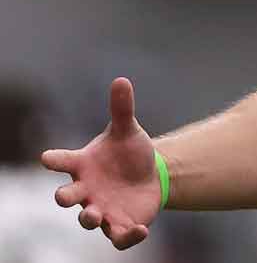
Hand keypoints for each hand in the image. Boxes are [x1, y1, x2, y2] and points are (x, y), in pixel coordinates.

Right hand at [41, 77, 160, 249]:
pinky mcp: (120, 223)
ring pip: (88, 219)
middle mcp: (87, 189)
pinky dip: (126, 236)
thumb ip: (122, 109)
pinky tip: (140, 230)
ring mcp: (101, 208)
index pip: (62, 161)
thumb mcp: (127, 130)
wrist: (150, 175)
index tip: (47, 158)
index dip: (54, 160)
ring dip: (88, 217)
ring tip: (94, 214)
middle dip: (64, 197)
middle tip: (64, 197)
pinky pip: (118, 237)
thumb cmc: (129, 152)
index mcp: (83, 165)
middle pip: (67, 196)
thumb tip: (121, 80)